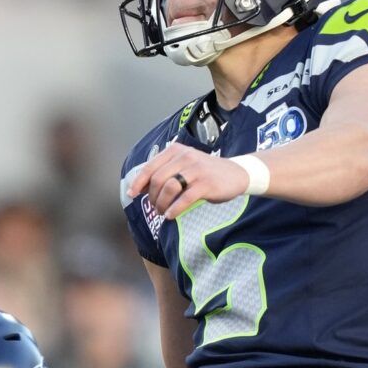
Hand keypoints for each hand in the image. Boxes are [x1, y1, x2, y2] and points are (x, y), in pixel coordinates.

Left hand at [127, 142, 250, 220]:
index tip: (131, 194)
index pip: (150, 167)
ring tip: (163, 211)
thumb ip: (165, 171)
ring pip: (168, 189)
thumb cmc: (205, 172)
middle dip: (151, 197)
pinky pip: (184, 199)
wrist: (236, 174)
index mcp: (176, 151)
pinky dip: (174, 209)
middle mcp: (185, 157)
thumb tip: (140, 187)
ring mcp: (196, 170)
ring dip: (161, 204)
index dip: (138, 182)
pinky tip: (170, 216)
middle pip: (157, 179)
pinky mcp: (206, 184)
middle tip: (154, 207)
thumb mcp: (184, 165)